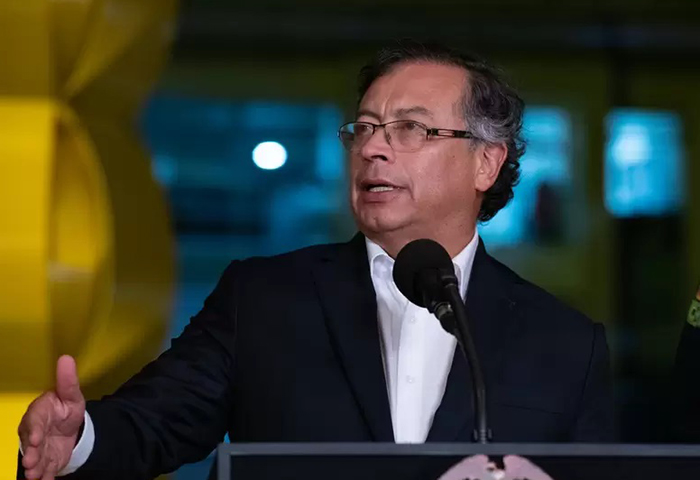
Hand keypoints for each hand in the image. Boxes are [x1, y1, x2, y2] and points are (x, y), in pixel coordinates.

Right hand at [18, 355, 85, 479]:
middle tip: (31, 462)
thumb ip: (68, 380)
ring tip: (35, 475)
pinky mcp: (46, 459)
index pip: (34, 420)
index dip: (33, 430)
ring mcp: (39, 446)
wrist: (70, 427)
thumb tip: (66, 358)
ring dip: (35, 467)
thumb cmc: (66, 408)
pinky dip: (45, 475)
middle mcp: (34, 431)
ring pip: (35, 457)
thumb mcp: (72, 395)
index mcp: (40, 412)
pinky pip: (44, 468)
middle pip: (30, 442)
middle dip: (31, 452)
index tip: (34, 438)